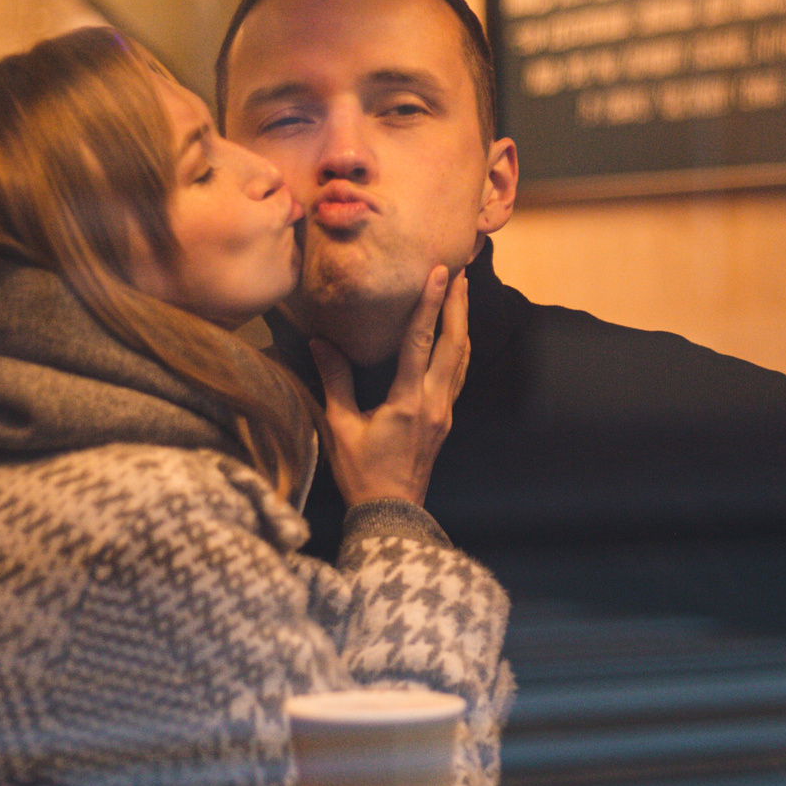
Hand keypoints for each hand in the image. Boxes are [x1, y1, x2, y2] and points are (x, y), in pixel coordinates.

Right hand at [312, 266, 468, 506]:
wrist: (392, 513)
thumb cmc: (362, 474)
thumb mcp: (341, 427)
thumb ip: (335, 382)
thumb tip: (322, 343)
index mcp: (408, 402)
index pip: (421, 342)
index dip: (430, 304)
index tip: (440, 273)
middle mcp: (434, 403)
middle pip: (454, 344)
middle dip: (458, 306)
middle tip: (461, 272)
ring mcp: (444, 412)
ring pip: (461, 359)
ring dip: (462, 324)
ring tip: (463, 294)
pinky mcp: (445, 420)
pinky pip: (458, 376)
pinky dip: (460, 350)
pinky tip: (458, 337)